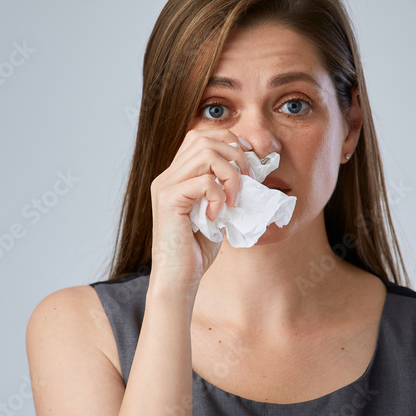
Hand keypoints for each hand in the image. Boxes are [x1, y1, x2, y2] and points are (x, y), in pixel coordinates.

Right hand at [149, 129, 250, 293]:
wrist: (179, 278)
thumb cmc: (196, 250)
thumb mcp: (216, 213)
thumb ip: (224, 190)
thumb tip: (250, 173)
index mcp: (176, 176)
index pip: (200, 136)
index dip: (228, 141)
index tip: (248, 161)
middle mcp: (166, 176)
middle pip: (204, 138)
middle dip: (235, 155)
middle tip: (248, 181)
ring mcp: (165, 186)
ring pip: (206, 153)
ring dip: (231, 174)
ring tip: (234, 199)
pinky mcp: (168, 200)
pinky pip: (204, 181)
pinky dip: (218, 195)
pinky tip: (217, 215)